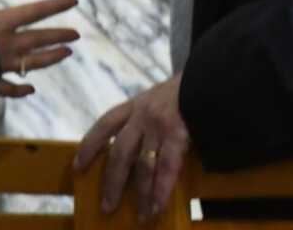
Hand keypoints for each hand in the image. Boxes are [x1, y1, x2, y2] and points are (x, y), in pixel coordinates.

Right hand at [0, 0, 79, 97]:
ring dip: (49, 58)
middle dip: (58, 36)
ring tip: (66, 54)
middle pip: (38, 40)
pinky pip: (8, 88)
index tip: (74, 1)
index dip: (55, 5)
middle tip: (76, 36)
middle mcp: (3, 47)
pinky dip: (20, 90)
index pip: (35, 12)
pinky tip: (30, 91)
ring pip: (30, 64)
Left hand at [75, 76, 189, 222]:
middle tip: (107, 207)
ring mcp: (160, 126)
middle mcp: (143, 115)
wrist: (214, 75)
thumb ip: (147, 117)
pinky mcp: (178, 135)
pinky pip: (166, 168)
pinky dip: (161, 190)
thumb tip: (136, 150)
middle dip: (112, 181)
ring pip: (142, 165)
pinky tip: (158, 206)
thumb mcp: (161, 96)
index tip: (78, 166)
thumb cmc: (189, 90)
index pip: (105, 124)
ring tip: (141, 216)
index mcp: (137, 104)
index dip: (89, 145)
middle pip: (119, 152)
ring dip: (140, 193)